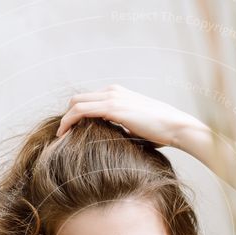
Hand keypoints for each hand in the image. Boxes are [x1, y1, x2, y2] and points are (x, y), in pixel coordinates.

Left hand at [55, 84, 206, 148]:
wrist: (176, 127)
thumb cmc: (162, 132)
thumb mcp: (137, 127)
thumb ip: (122, 129)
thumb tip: (114, 143)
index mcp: (118, 93)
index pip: (89, 99)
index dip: (76, 115)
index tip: (70, 132)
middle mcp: (113, 91)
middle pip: (78, 99)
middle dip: (67, 116)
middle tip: (63, 135)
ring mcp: (112, 97)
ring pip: (75, 103)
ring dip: (65, 120)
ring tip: (59, 138)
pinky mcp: (112, 108)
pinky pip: (81, 111)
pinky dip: (69, 122)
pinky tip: (63, 137)